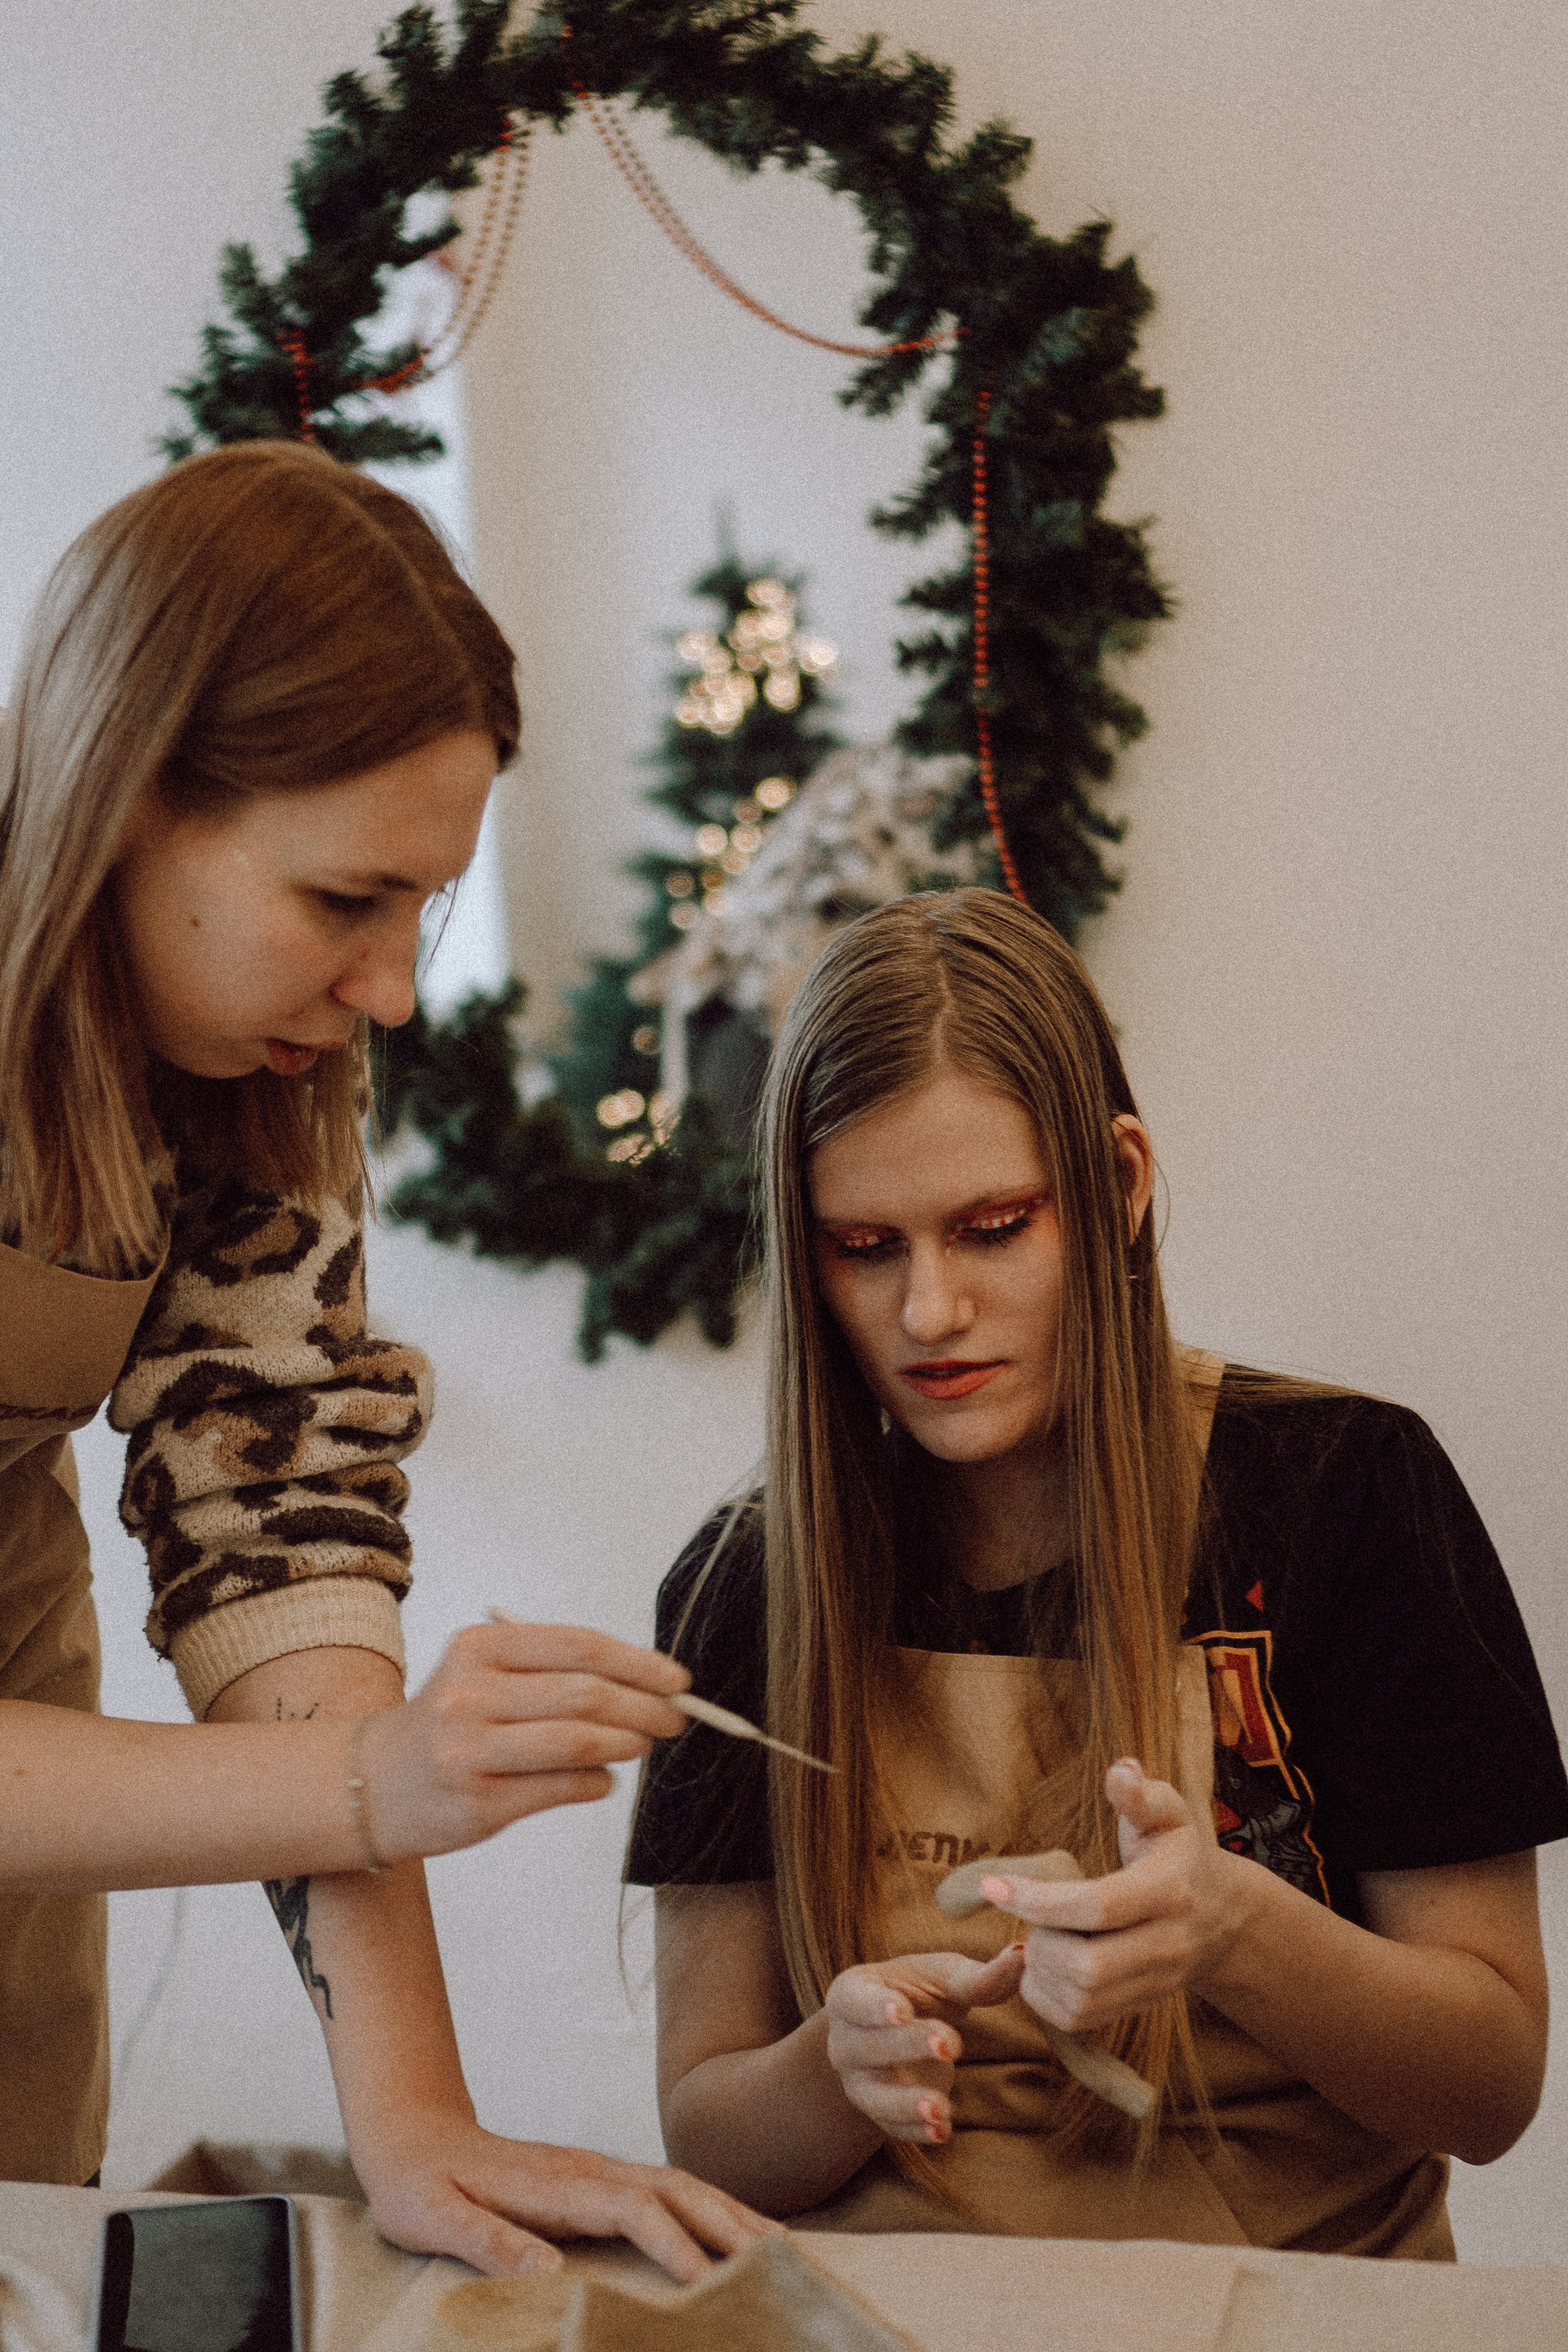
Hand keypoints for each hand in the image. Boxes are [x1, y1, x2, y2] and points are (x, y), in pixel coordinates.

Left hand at [349, 2105, 782, 2281]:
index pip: (635, 2210)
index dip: (676, 2246)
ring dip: (731, 2214)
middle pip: (678, 2190)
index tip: (708, 2285)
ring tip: (778, 2249)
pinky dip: (710, 2209)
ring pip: (682, 2186)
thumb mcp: (436, 2217)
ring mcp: (598, 2170)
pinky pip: (668, 2193)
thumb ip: (488, 2242)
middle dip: (730, 2224)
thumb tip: (548, 2273)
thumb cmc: (420, 2185)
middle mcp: (590, 2169)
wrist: (413, 2134)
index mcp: (559, 2183)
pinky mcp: (599, 2180)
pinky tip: (731, 2232)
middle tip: (780, 2265)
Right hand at [362, 1622, 690, 1863]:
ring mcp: (471, 1751)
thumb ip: (552, 1672)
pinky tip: (603, 1777)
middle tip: (674, 1717)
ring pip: (578, 1743)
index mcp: (478, 1648)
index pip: (578, 1646)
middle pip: (585, 1695)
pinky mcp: (479, 1803)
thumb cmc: (447, 1722)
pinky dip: (597, 1781)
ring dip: (627, 1744)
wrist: (369, 1783)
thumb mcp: (482, 1673)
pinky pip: (562, 1788)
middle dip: (644, 1707)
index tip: (677, 1679)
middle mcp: (470, 1694)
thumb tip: (644, 1684)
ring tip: (643, 1743)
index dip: (638, 1662)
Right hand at [823, 1947, 1025, 2144]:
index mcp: (852, 1993)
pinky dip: (915, 2132)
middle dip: (907, 2047)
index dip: (875, 2005)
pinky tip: (942, 2132)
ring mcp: (857, 2081)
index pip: (854, 1999)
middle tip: (949, 2045)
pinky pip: (891, 2127)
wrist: (897, 2034)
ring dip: (907, 2104)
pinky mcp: (877, 2113)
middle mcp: (844, 2039)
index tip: (903, 2010)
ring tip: (941, 2108)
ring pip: (874, 2095)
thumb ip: (978, 1975)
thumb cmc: (919, 1994)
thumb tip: (1023, 1955)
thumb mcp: (942, 1978)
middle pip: (868, 2046)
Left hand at [985, 1759, 1261, 2032]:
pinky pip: (1079, 2019)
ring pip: (1081, 2000)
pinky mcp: (1137, 2006)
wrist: (1222, 1919)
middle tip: (1030, 1914)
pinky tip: (1044, 1965)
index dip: (1039, 1900)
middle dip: (1040, 1942)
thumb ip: (1142, 1794)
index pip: (1099, 1906)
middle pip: (1088, 1967)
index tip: (992, 1887)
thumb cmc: (1180, 1854)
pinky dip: (1045, 1998)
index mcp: (1169, 1891)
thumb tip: (1120, 1769)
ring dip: (1040, 1971)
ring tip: (1039, 1936)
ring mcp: (1153, 1982)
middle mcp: (1165, 1945)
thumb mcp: (1169, 1815)